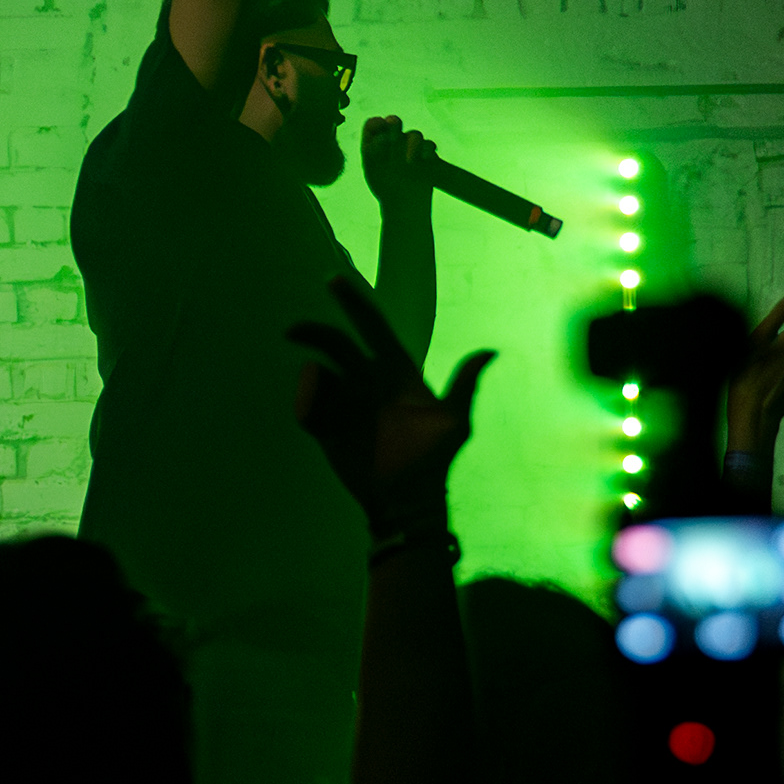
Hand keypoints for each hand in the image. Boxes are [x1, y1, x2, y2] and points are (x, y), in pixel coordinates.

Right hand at [288, 275, 492, 528]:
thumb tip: (491, 351)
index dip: (355, 305)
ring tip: (324, 410)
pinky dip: (306, 405)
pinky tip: (317, 420)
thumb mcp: (454, 423)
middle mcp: (368, 382)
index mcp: (397, 374)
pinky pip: (307, 406)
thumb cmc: (432, 461)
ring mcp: (345, 403)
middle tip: (292, 331)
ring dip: (314, 384)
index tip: (333, 281)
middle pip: (337, 346)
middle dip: (315, 333)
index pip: (374, 330)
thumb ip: (465, 385)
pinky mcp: (324, 426)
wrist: (404, 503)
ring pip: (320, 377)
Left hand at [360, 113, 435, 208]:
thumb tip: (380, 131)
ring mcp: (410, 147)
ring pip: (414, 134)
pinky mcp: (426, 155)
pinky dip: (427, 150)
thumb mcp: (373, 169)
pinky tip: (423, 160)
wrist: (404, 206)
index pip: (374, 125)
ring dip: (411, 143)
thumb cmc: (384, 188)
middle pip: (394, 122)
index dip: (376, 125)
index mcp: (376, 144)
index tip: (377, 128)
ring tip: (408, 161)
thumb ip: (373, 149)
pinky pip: (429, 145)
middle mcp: (393, 141)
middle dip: (394, 124)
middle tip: (393, 128)